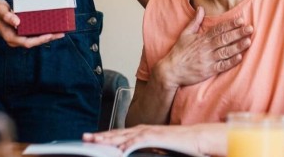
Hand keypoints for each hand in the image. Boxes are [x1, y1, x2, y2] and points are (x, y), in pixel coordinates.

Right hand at [0, 0, 63, 47]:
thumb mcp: (0, 10)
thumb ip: (7, 15)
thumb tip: (17, 22)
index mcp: (11, 38)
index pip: (28, 42)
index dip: (40, 40)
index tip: (50, 35)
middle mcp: (16, 40)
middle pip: (35, 42)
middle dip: (48, 38)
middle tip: (61, 33)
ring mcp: (20, 37)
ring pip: (36, 39)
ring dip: (48, 36)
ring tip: (61, 31)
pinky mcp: (23, 32)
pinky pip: (35, 34)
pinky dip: (44, 32)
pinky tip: (53, 28)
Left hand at [83, 125, 201, 152]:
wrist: (198, 138)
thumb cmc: (181, 145)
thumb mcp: (158, 148)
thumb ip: (146, 149)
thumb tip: (131, 153)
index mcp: (144, 131)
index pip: (120, 134)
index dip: (105, 136)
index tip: (92, 140)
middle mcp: (145, 130)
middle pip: (118, 133)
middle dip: (101, 136)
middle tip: (85, 138)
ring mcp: (151, 132)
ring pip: (125, 135)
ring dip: (109, 138)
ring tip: (96, 142)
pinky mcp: (158, 137)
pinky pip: (140, 141)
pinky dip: (129, 144)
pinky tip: (120, 150)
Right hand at [156, 6, 252, 88]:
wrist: (171, 71)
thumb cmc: (178, 52)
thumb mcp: (184, 34)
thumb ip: (194, 22)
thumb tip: (200, 8)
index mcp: (201, 38)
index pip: (219, 29)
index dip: (230, 24)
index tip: (241, 20)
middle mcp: (206, 48)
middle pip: (225, 39)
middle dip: (238, 33)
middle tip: (250, 28)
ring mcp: (208, 60)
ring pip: (226, 52)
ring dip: (238, 46)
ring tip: (248, 41)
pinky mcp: (209, 71)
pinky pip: (222, 66)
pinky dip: (231, 62)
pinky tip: (240, 57)